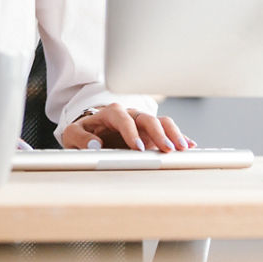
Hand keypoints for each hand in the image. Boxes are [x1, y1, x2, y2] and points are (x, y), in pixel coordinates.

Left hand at [60, 103, 194, 151]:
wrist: (90, 133)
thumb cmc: (83, 133)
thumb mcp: (73, 135)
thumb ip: (80, 138)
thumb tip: (95, 144)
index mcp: (110, 113)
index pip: (122, 118)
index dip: (131, 132)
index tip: (137, 148)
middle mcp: (129, 115)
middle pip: (147, 118)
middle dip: (159, 133)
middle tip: (167, 148)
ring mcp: (142, 124)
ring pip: (161, 122)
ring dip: (173, 134)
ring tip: (182, 148)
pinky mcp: (151, 134)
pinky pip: (168, 131)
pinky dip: (179, 137)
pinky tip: (189, 146)